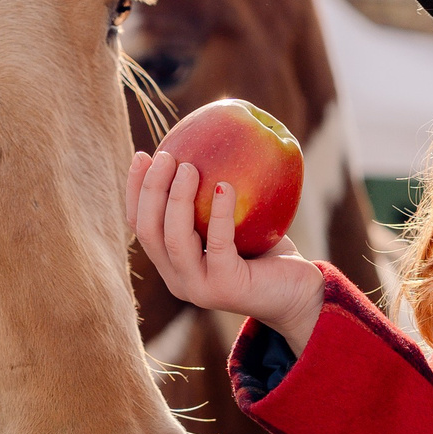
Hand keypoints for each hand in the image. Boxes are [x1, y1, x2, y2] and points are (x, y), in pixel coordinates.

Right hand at [128, 148, 326, 351]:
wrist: (298, 295)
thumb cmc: (266, 251)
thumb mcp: (235, 220)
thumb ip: (212, 193)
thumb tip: (202, 139)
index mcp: (171, 263)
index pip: (139, 225)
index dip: (135, 189)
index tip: (142, 154)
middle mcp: (177, 279)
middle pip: (148, 231)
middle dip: (151, 189)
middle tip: (165, 155)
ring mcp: (198, 288)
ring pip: (174, 239)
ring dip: (177, 198)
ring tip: (189, 167)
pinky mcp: (226, 288)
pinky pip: (217, 245)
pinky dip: (218, 213)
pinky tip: (225, 186)